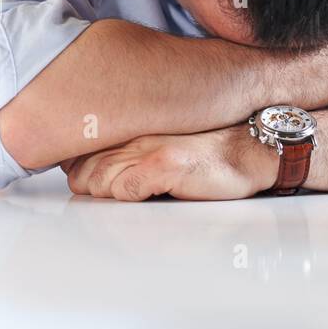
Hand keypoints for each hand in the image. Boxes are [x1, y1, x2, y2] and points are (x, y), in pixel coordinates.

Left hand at [61, 128, 276, 200]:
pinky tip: (152, 196)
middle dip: (93, 191)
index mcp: (130, 126)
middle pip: (82, 172)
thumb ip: (128, 153)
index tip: (96, 184)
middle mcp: (133, 133)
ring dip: (113, 198)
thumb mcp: (161, 144)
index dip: (83, 174)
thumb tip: (96, 178)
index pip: (78, 154)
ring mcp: (146, 148)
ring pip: (98, 183)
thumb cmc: (209, 153)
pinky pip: (124, 191)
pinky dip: (131, 201)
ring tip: (139, 196)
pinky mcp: (163, 165)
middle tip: (119, 196)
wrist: (249, 149)